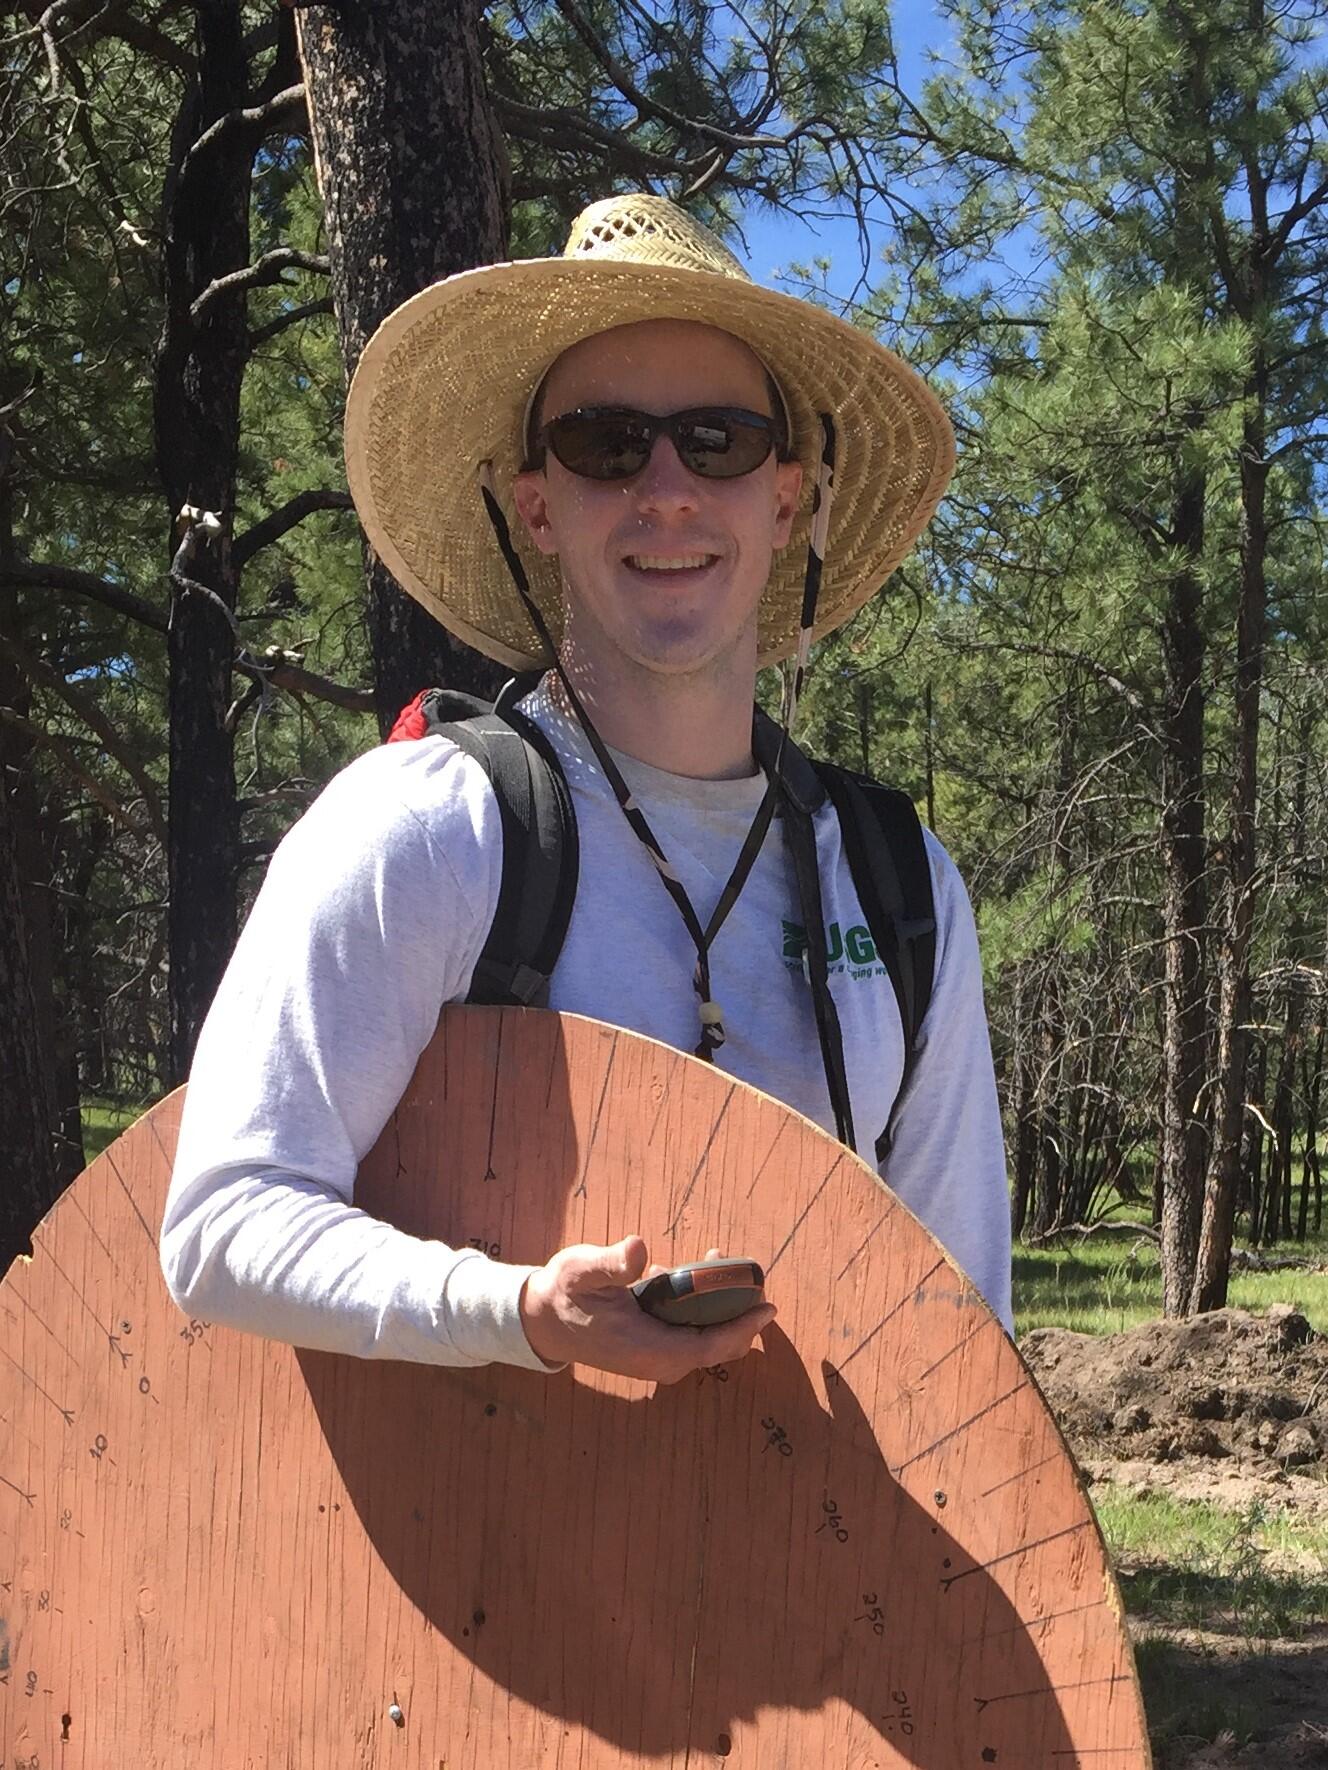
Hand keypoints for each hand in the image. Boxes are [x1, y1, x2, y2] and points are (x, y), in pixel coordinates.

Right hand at [519, 1236, 774, 1381]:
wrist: (542, 1320)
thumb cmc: (563, 1294)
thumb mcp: (581, 1270)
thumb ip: (611, 1263)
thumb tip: (639, 1249)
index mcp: (647, 1348)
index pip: (709, 1346)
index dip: (741, 1328)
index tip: (767, 1307)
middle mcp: (656, 1360)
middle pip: (716, 1346)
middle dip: (738, 1313)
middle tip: (749, 1275)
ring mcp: (655, 1357)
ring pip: (704, 1339)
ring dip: (719, 1306)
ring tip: (719, 1260)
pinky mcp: (652, 1348)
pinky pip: (690, 1333)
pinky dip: (701, 1307)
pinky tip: (693, 1271)